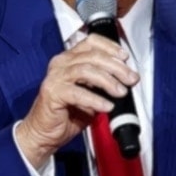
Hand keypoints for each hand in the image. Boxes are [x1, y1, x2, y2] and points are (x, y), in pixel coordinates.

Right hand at [15, 34, 138, 168]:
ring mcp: (55, 77)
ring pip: (86, 70)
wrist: (44, 133)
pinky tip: (106, 106)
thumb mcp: (91, 93)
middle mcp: (61, 63)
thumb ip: (104, 82)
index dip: (110, 47)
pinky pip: (77, 92)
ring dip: (107, 81)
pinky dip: (95, 99)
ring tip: (120, 92)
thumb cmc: (67, 114)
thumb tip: (126, 78)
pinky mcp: (52, 92)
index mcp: (69, 59)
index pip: (91, 42)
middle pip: (92, 56)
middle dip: (116, 67)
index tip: (125, 58)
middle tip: (131, 79)